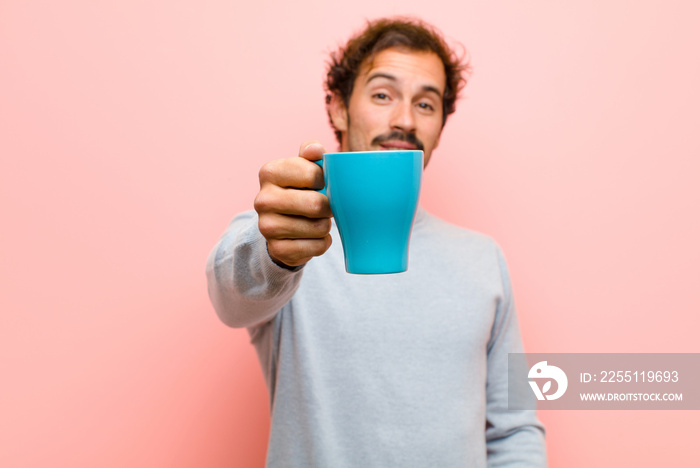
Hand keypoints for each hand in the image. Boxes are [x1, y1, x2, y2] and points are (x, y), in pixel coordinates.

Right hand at [254, 141, 331, 267]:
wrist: (281, 226)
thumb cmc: (299, 190)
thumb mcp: (303, 167)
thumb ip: (311, 154)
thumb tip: (315, 150)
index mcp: (270, 172)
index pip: (314, 174)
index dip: (326, 181)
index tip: (322, 184)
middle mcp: (263, 199)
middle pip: (316, 204)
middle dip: (328, 207)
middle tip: (325, 207)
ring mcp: (267, 226)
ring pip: (318, 227)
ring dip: (325, 225)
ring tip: (317, 221)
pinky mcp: (277, 249)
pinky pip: (316, 247)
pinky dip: (322, 243)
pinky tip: (313, 237)